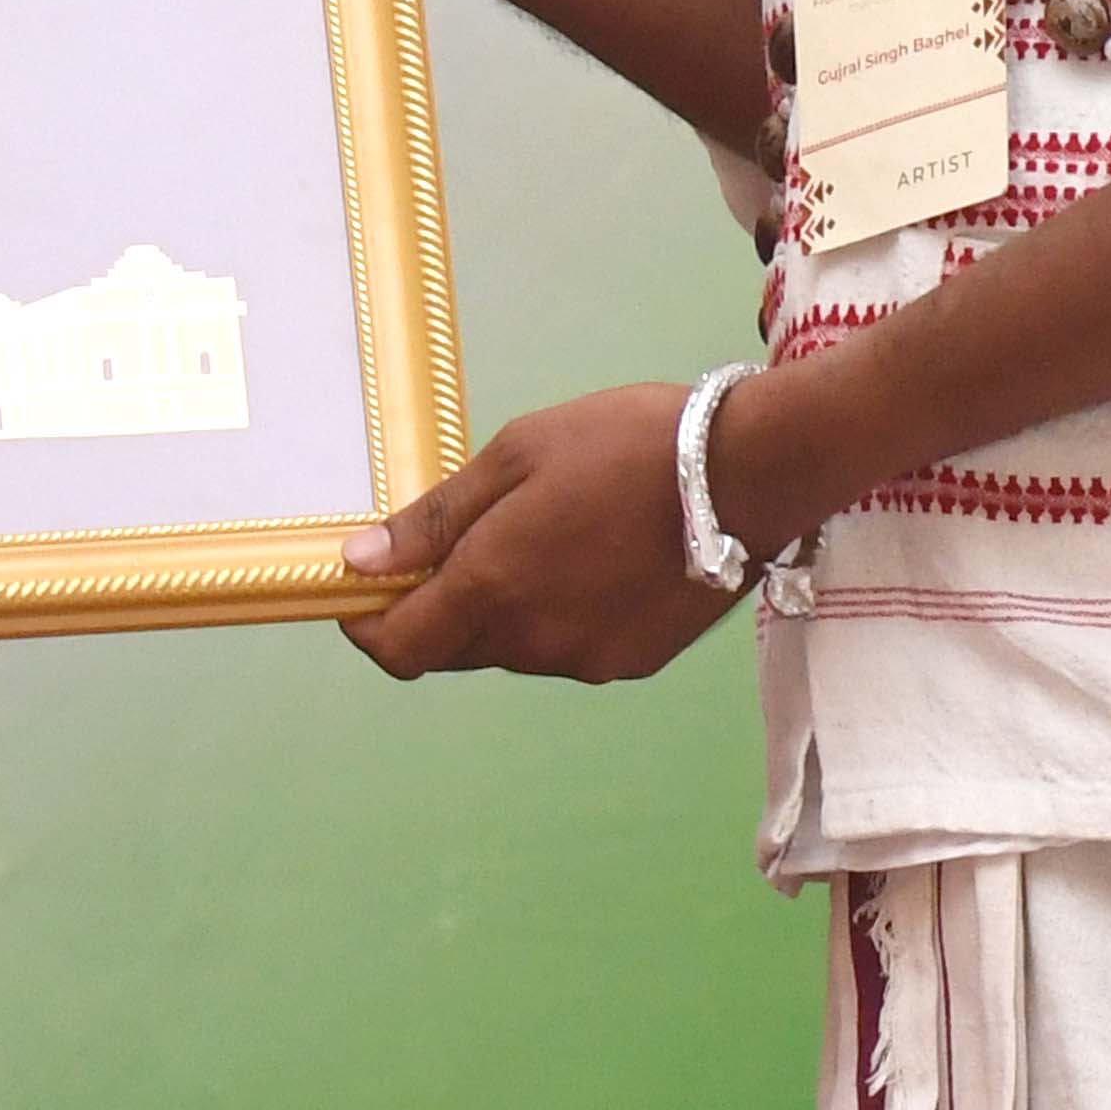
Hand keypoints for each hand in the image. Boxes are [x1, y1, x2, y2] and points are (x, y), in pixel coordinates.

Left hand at [334, 382, 742, 685]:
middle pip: (451, 651)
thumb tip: (362, 563)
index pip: (399, 649)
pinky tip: (585, 559)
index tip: (363, 585)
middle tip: (451, 540)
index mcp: (493, 589)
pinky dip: (551, 616)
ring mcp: (587, 662)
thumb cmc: (624, 444)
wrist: (747, 474)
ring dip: (497, 610)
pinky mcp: (633, 664)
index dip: (368, 623)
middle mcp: (535, 644)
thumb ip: (435, 519)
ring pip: (509, 650)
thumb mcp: (515, 455)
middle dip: (433, 608)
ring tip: (537, 534)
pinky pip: (563, 650)